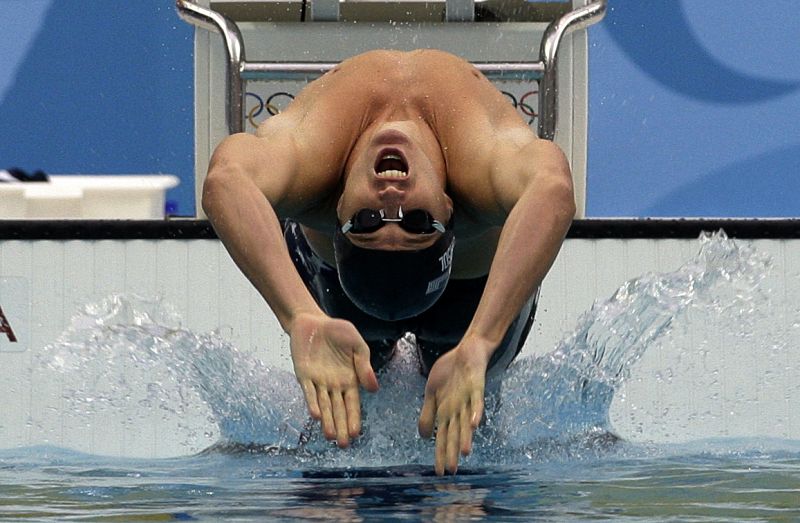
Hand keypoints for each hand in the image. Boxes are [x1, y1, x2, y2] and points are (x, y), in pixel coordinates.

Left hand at [289, 312, 378, 447]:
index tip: (356, 434)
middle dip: (341, 426)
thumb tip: (373, 388)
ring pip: (323, 405)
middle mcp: (333, 385)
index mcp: (349, 379)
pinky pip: (309, 391)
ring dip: (327, 421)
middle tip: (343, 444)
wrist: (313, 321)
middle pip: (338, 410)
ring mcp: (318, 381)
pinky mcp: (303, 375)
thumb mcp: (357, 345)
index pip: (352, 404)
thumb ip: (364, 365)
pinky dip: (312, 403)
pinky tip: (316, 415)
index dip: (354, 418)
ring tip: (330, 436)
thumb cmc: (338, 332)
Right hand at [418, 337, 491, 474]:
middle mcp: (458, 409)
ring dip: (466, 436)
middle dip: (453, 451)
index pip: (443, 436)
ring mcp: (468, 398)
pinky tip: (476, 424)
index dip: (441, 453)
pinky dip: (477, 412)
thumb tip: (423, 436)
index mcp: (446, 411)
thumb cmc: (450, 372)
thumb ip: (428, 413)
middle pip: (455, 433)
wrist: (467, 350)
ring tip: (465, 453)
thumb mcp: (432, 391)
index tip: (439, 472)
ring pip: (467, 421)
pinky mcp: (477, 385)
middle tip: (452, 470)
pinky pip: (477, 400)